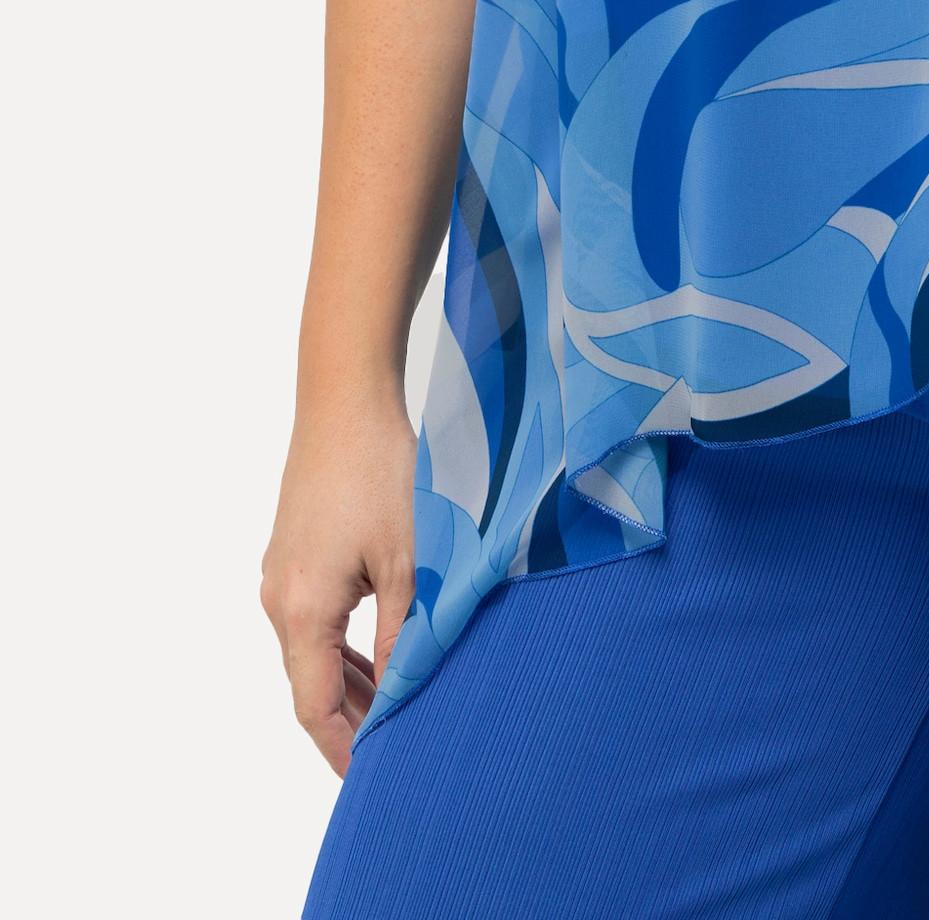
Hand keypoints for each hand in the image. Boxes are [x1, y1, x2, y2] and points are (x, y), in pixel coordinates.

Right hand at [261, 382, 418, 773]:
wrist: (345, 396)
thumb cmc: (379, 469)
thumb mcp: (407, 558)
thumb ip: (404, 630)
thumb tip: (407, 689)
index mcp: (300, 610)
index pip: (314, 706)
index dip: (343, 747)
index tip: (375, 776)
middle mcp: (278, 599)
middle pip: (310, 683)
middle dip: (353, 719)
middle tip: (401, 746)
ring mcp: (280, 574)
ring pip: (312, 652)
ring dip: (351, 682)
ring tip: (399, 708)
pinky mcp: (293, 552)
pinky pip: (313, 619)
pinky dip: (344, 646)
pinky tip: (380, 653)